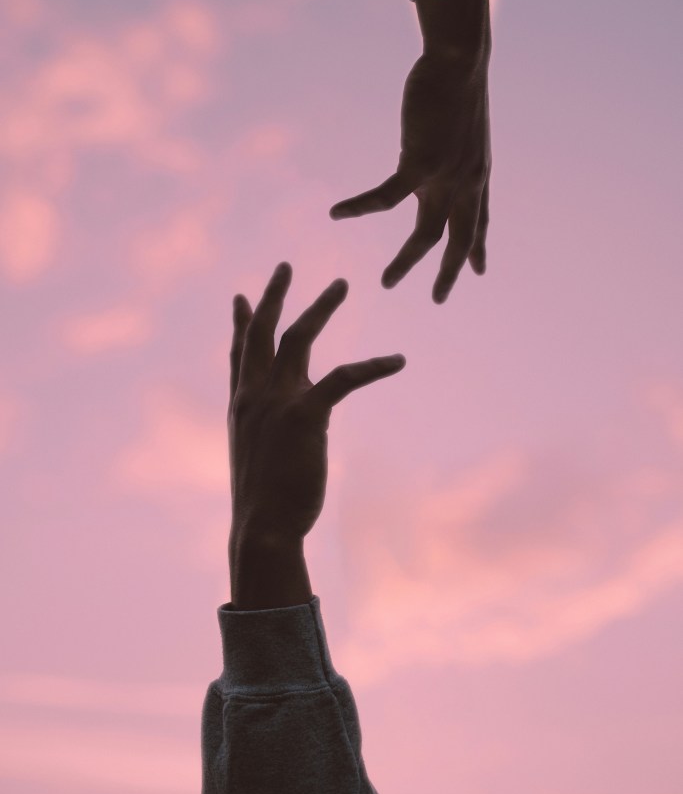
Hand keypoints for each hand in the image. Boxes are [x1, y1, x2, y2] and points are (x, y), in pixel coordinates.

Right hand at [227, 261, 405, 607]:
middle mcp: (254, 395)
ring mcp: (277, 401)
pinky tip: (397, 359)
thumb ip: (263, 435)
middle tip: (286, 265)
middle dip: (274, 295)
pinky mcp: (306, 414)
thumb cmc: (263, 504)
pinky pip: (343, 377)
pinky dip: (373, 366)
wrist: (263, 529)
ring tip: (341, 284)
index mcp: (241, 406)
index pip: (238, 354)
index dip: (240, 323)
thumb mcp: (255, 459)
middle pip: (261, 331)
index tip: (241, 297)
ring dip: (320, 307)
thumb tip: (277, 431)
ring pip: (298, 338)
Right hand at [330, 0, 490, 304]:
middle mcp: (465, 183)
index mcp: (475, 175)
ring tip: (386, 283)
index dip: (478, 248)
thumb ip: (450, 150)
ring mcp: (444, 177)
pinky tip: (336, 214)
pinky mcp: (419, 164)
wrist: (459, 62)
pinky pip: (385, 198)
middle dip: (448, 273)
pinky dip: (360, 208)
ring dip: (405, 263)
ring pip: (425, 235)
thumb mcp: (462, 127)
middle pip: (457, 240)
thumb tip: (432, 153)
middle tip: (438, 300)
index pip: (479, 221)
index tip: (479, 270)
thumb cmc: (457, 84)